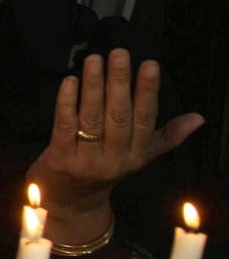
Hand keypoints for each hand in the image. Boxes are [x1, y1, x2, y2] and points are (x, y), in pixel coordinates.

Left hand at [28, 49, 201, 237]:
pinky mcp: (60, 160)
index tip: (150, 65)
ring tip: (94, 60)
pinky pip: (64, 127)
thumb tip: (198, 118)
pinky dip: (67, 103)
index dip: (148, 91)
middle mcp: (114, 157)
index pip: (145, 118)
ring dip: (94, 87)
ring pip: (92, 118)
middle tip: (119, 54)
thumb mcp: (140, 156)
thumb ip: (168, 136)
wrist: (71, 203)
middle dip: (120, 83)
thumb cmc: (105, 170)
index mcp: (136, 153)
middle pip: (119, 116)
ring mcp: (86, 160)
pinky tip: (70, 82)